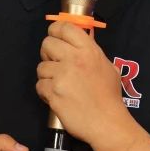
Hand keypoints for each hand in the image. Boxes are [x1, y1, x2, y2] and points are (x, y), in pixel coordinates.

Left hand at [36, 20, 129, 144]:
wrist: (107, 123)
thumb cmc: (109, 96)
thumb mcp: (108, 66)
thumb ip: (92, 52)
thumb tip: (80, 40)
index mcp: (88, 50)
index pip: (64, 27)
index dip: (56, 30)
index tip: (56, 37)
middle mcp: (73, 59)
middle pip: (47, 43)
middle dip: (48, 52)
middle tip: (55, 63)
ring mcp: (62, 77)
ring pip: (41, 67)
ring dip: (47, 75)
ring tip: (59, 84)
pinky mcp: (53, 93)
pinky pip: (40, 85)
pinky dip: (45, 91)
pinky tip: (57, 96)